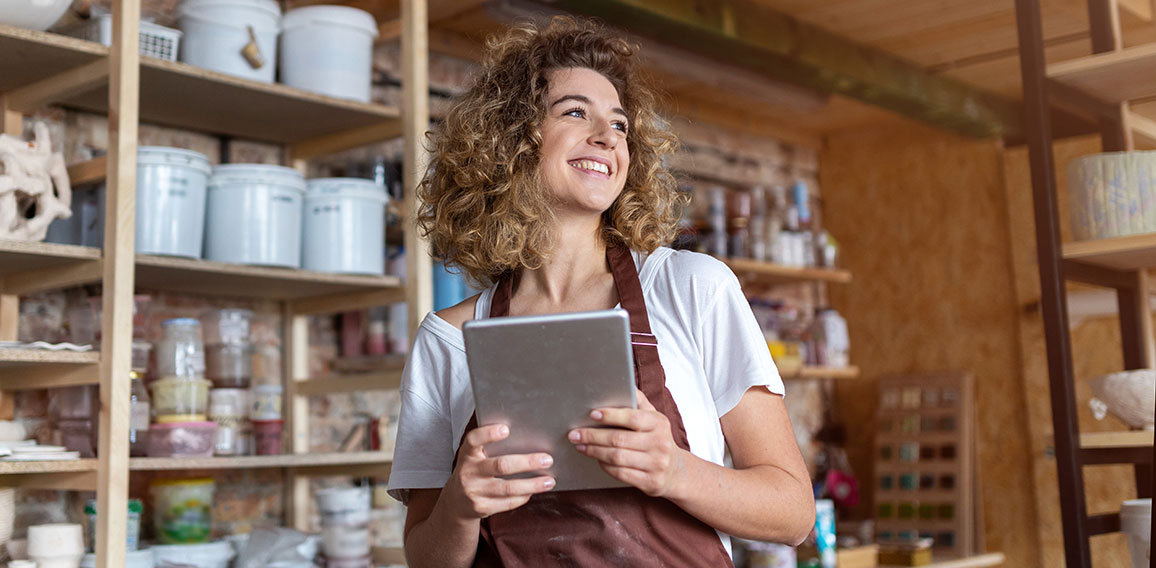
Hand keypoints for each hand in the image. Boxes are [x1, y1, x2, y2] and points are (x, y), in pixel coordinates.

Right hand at [447, 424, 555, 519]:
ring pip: (508, 488)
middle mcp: (468, 472)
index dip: (488, 434)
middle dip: (527, 462)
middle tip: (547, 459)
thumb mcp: (474, 457)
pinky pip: (507, 502)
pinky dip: (523, 497)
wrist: (456, 502)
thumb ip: (491, 448)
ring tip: (549, 481)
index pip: (474, 440)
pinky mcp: (480, 508)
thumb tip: (528, 439)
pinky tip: (533, 492)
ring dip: (532, 484)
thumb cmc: (474, 472)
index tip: (506, 429)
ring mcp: (473, 491)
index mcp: (467, 454)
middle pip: (501, 465)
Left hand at [568, 389, 685, 497]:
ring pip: (617, 457)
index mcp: (659, 423)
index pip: (632, 418)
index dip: (610, 416)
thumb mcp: (653, 417)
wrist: (675, 470)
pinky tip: (596, 459)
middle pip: (619, 439)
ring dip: (594, 451)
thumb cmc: (657, 438)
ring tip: (580, 446)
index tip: (592, 414)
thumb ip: (639, 401)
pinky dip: (605, 466)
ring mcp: (656, 464)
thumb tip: (623, 382)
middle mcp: (660, 443)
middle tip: (575, 434)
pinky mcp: (650, 482)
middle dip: (593, 436)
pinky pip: (621, 473)